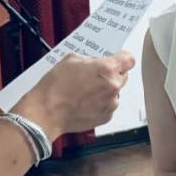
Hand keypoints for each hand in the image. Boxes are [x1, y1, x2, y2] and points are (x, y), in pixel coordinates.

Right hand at [13, 50, 134, 139]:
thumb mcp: (71, 60)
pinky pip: (108, 106)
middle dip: (111, 74)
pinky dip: (101, 103)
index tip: (117, 59)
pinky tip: (85, 102)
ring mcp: (111, 103)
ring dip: (105, 90)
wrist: (47, 112)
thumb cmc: (56, 87)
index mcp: (107, 69)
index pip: (128, 60)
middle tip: (95, 75)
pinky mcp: (106, 116)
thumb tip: (95, 62)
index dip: (122, 58)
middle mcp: (113, 86)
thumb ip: (89, 59)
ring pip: (115, 92)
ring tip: (86, 91)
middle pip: (123, 76)